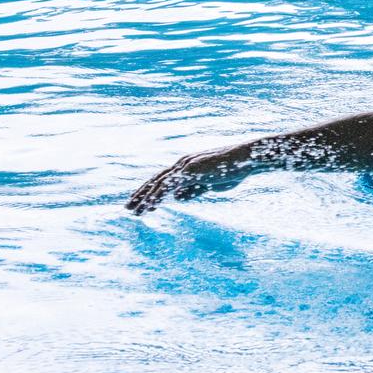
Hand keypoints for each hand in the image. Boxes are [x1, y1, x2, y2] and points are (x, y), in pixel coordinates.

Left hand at [125, 148, 247, 214]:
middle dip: (141, 194)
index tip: (142, 204)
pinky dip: (156, 196)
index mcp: (187, 166)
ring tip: (133, 212)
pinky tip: (148, 207)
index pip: (163, 179)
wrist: (244, 160)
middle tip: (128, 208)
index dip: (151, 192)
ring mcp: (184, 166)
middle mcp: (182, 164)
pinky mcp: (188, 171)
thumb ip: (193, 189)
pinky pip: (167, 186)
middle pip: (155, 180)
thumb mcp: (209, 184)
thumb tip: (178, 197)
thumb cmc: (231, 171)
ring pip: (157, 184)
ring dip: (144, 198)